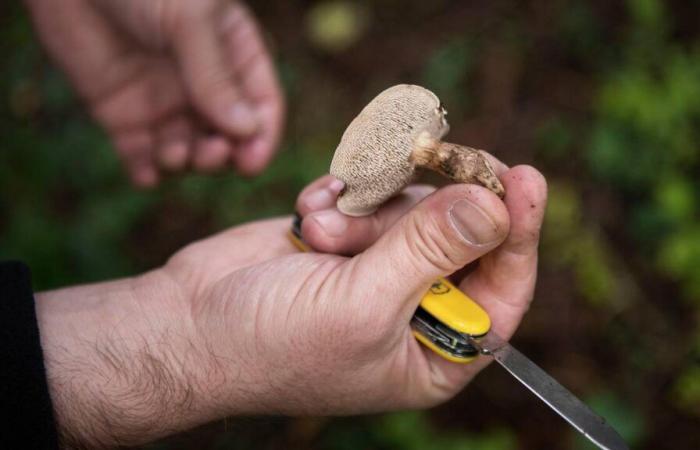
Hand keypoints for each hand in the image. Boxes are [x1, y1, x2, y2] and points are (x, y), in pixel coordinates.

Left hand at [25, 0, 283, 185]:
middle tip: (209, 154)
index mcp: (232, 54)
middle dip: (221, 154)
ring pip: (187, 151)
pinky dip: (145, 172)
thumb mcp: (189, 18)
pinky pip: (140, 154)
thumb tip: (247, 129)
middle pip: (227, 136)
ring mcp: (163, 101)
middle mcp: (202, 84)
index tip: (251, 163)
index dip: (262, 137)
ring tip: (173, 156)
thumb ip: (215, 76)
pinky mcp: (122, 114)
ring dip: (186, 163)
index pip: (261, 103)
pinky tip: (145, 176)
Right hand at [165, 161, 544, 414]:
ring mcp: (380, 268)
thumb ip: (431, 251)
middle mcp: (415, 308)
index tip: (525, 177)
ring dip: (367, 212)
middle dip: (423, 213)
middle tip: (418, 169)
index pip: (503, 290)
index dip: (519, 234)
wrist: (189, 325)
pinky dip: (342, 199)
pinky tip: (308, 216)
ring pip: (412, 209)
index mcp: (434, 351)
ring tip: (321, 231)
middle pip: (461, 237)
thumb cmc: (272, 344)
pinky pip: (370, 196)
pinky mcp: (348, 237)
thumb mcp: (363, 306)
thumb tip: (497, 205)